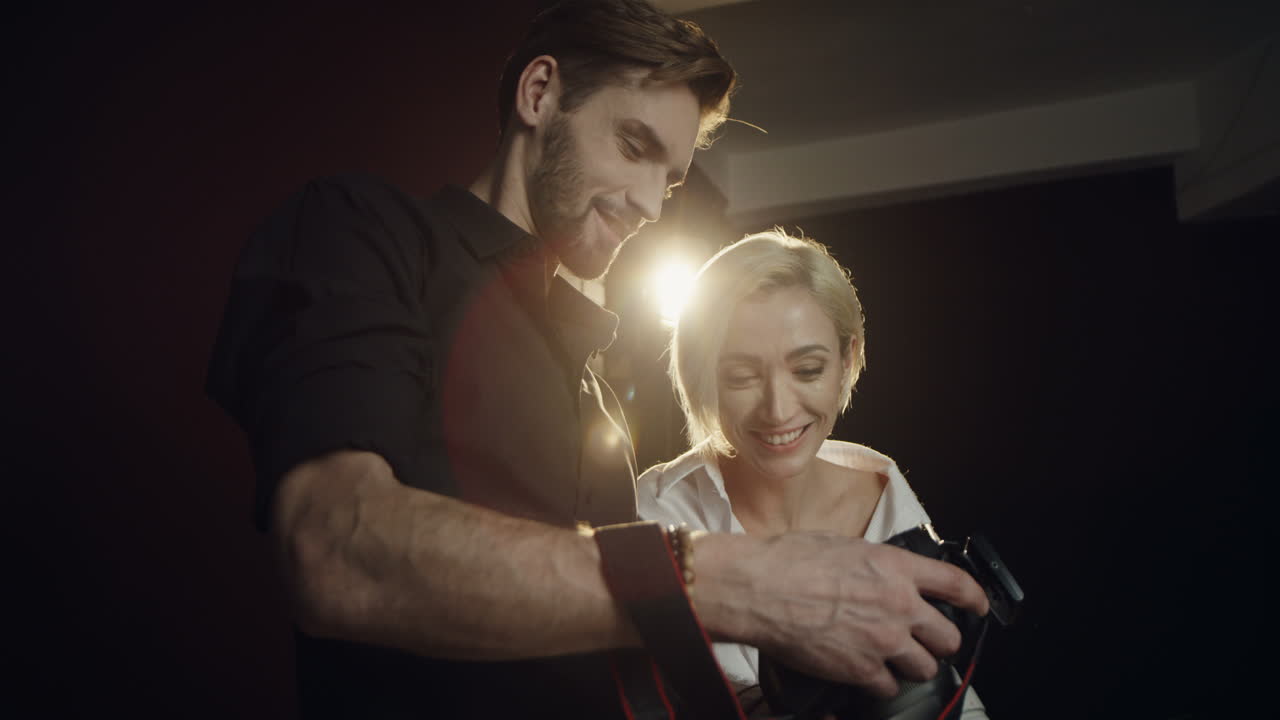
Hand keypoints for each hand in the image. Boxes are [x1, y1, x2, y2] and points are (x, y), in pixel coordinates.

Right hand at [695, 531, 988, 697]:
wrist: (761, 589)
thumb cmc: (790, 560)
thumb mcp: (843, 546)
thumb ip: (874, 564)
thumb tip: (881, 574)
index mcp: (896, 567)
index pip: (956, 584)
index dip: (975, 598)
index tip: (979, 606)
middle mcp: (899, 605)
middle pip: (948, 636)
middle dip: (940, 641)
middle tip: (926, 641)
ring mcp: (883, 641)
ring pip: (924, 667)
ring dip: (912, 665)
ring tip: (894, 660)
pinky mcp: (862, 670)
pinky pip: (888, 687)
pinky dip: (879, 684)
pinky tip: (864, 673)